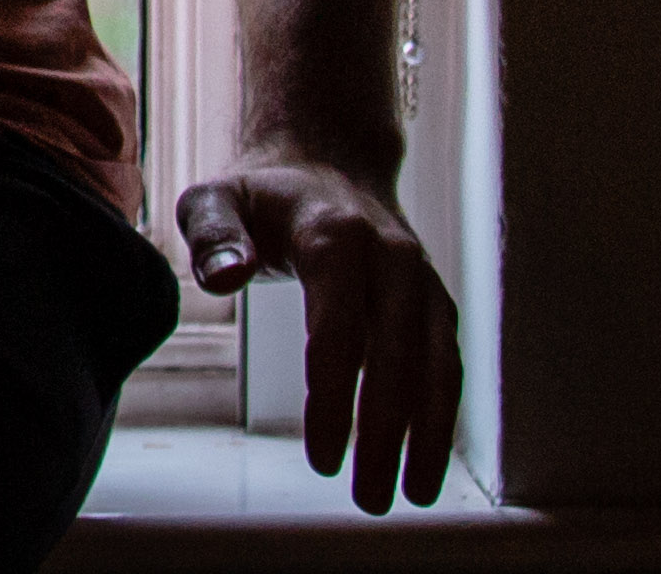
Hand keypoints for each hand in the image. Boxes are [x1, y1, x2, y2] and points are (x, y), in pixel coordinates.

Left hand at [176, 150, 460, 511]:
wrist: (326, 163)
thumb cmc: (262, 195)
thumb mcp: (214, 199)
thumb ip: (214, 236)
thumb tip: (226, 277)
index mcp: (335, 234)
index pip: (339, 326)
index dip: (334, 395)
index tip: (323, 457)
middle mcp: (391, 258)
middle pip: (396, 354)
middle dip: (385, 432)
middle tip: (367, 497)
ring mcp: (420, 281)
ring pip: (437, 363)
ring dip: (430, 433)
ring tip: (414, 495)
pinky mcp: (434, 302)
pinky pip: (446, 363)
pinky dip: (441, 414)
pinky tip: (424, 461)